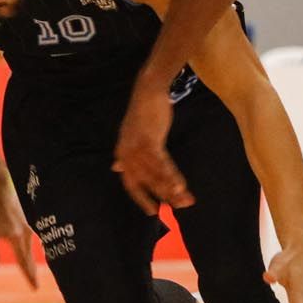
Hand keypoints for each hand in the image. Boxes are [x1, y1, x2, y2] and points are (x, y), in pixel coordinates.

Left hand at [0, 180, 37, 287]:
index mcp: (16, 238)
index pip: (23, 262)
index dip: (29, 276)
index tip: (34, 288)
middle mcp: (25, 233)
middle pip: (29, 257)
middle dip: (31, 272)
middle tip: (35, 287)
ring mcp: (28, 226)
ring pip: (30, 248)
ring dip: (29, 260)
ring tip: (31, 272)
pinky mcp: (26, 221)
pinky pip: (29, 239)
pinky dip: (29, 249)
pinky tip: (28, 251)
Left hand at [112, 78, 189, 214]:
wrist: (148, 91)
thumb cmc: (143, 114)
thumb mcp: (131, 136)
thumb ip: (126, 154)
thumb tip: (117, 168)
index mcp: (123, 155)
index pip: (130, 183)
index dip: (141, 198)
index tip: (153, 211)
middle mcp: (126, 154)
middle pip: (146, 182)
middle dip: (164, 196)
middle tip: (180, 207)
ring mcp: (136, 148)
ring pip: (154, 175)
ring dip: (170, 189)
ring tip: (184, 200)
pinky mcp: (148, 140)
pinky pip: (161, 163)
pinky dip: (171, 175)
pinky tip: (181, 184)